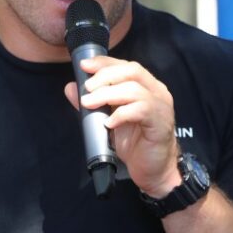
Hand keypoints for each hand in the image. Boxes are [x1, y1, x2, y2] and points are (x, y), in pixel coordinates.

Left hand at [64, 56, 181, 197]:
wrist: (154, 170)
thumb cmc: (134, 143)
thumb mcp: (108, 119)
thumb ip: (92, 102)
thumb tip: (71, 87)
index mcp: (146, 86)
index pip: (126, 66)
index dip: (105, 62)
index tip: (84, 65)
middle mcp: (156, 91)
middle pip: (132, 71)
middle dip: (105, 76)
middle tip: (87, 88)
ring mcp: (161, 106)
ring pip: (134, 89)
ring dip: (107, 94)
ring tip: (90, 104)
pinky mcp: (161, 123)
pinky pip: (141, 110)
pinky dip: (121, 114)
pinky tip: (108, 123)